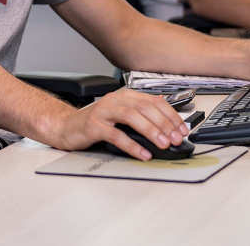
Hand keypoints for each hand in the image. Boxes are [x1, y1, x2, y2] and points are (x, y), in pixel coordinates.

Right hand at [47, 88, 187, 160]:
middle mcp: (115, 100)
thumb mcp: (121, 114)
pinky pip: (115, 134)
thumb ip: (141, 112)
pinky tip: (142, 153)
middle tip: (175, 138)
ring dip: (151, 131)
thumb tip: (166, 113)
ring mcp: (103, 111)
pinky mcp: (94, 125)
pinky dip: (131, 145)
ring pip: (132, 117)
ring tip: (163, 144)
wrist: (67, 127)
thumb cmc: (95, 122)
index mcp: (124, 96)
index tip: (182, 129)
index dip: (171, 115)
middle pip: (145, 107)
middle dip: (164, 123)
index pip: (153, 101)